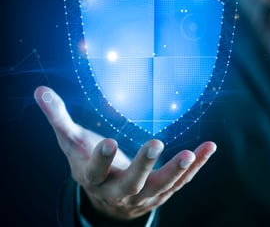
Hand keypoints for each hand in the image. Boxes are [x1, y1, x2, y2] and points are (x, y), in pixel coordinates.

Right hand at [34, 86, 216, 220]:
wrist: (109, 199)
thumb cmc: (90, 164)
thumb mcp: (72, 144)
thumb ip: (58, 118)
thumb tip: (40, 90)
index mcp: (95, 178)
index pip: (95, 171)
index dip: (101, 159)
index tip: (108, 142)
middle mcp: (120, 190)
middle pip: (132, 180)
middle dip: (143, 164)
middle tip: (155, 143)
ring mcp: (145, 194)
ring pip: (161, 185)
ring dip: (177, 170)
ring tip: (189, 153)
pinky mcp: (164, 192)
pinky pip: (182, 181)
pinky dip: (196, 165)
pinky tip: (208, 148)